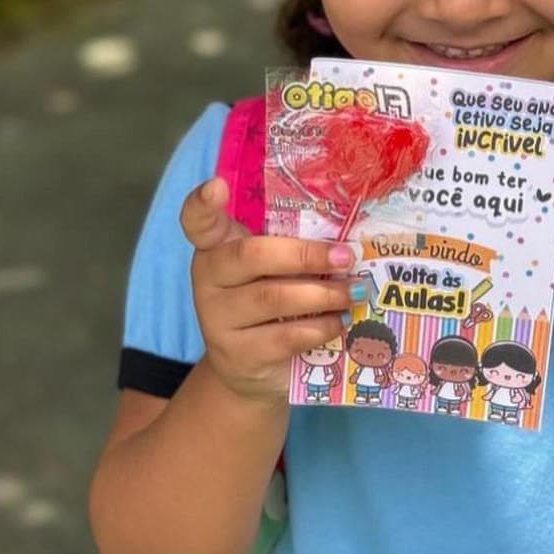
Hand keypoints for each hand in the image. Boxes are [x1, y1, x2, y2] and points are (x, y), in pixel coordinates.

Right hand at [180, 178, 355, 404]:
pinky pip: (283, 336)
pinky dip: (319, 327)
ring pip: (272, 298)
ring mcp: (216, 319)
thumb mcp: (275, 270)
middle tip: (346, 258)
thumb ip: (293, 247)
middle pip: (252, 255)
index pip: (198, 220)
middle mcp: (207, 279)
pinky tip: (340, 322)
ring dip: (323, 294)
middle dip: (306, 255)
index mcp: (215, 246)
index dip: (203, 203)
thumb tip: (349, 239)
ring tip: (355, 292)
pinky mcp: (236, 354)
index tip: (217, 185)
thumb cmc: (271, 303)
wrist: (252, 367)